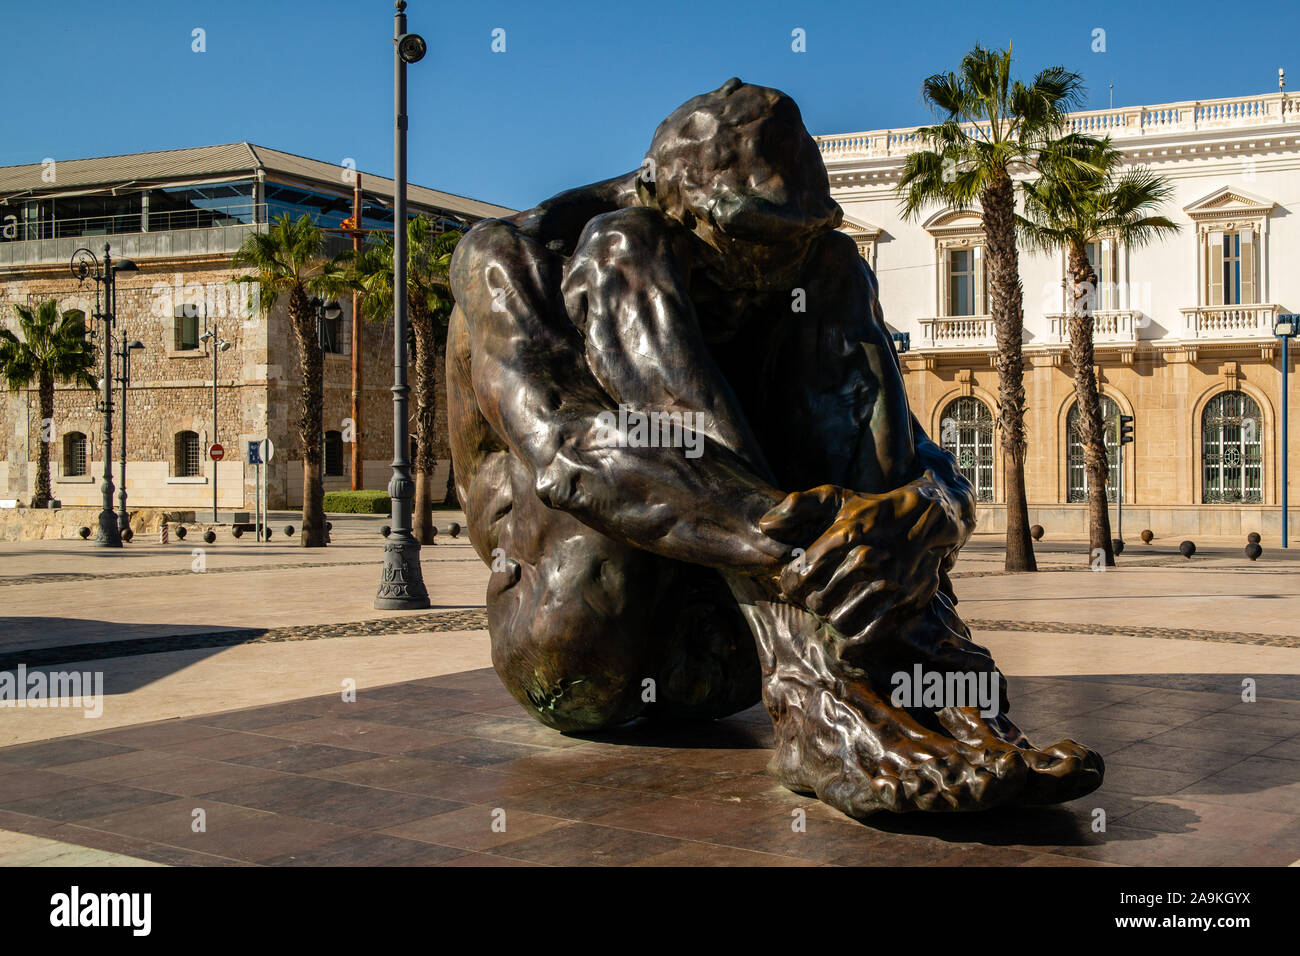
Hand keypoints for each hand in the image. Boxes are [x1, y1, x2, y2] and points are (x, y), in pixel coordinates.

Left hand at [758, 473, 963, 635]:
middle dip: (811, 602)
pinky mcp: (904, 602)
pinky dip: (854, 641)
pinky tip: (849, 632)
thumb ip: (795, 506)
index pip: (799, 577)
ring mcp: (888, 584)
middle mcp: (866, 560)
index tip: (795, 583)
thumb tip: (764, 525)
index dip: (790, 584)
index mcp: (843, 536)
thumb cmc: (869, 511)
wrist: (923, 520)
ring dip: (832, 619)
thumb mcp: (833, 497)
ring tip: (833, 608)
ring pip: (840, 622)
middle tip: (815, 596)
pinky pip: (869, 635)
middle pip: (817, 603)